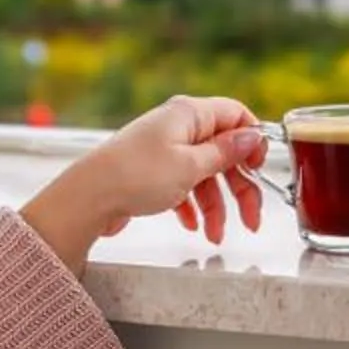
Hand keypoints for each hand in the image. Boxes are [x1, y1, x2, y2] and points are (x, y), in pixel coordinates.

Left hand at [21, 96, 268, 271]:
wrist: (88, 197)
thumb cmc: (136, 176)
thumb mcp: (191, 166)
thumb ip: (225, 152)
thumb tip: (252, 136)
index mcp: (189, 114)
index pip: (235, 115)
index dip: (252, 141)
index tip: (260, 168)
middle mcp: (177, 127)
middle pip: (222, 152)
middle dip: (239, 188)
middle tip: (251, 219)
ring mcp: (163, 149)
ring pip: (203, 174)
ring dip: (215, 205)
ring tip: (216, 235)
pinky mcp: (150, 171)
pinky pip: (182, 185)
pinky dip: (191, 205)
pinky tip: (192, 225)